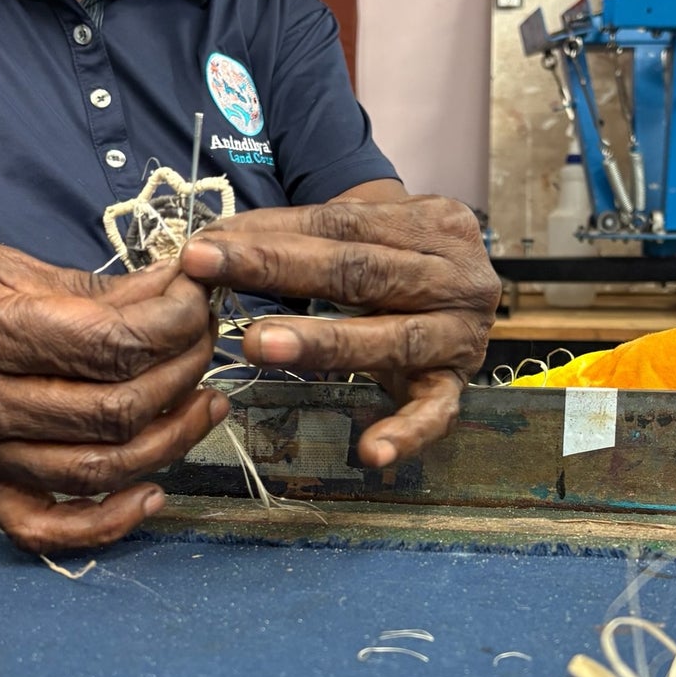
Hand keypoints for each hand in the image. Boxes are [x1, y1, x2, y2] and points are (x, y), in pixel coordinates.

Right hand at [0, 228, 227, 552]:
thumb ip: (86, 289)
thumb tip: (169, 291)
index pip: (107, 343)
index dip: (174, 323)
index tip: (200, 300)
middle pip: (114, 409)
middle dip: (183, 374)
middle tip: (206, 345)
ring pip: (98, 469)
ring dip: (170, 440)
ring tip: (203, 404)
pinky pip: (45, 528)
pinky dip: (109, 522)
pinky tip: (151, 492)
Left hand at [180, 195, 499, 464]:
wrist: (468, 291)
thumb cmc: (401, 261)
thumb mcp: (371, 235)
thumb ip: (307, 235)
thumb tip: (213, 241)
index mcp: (434, 223)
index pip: (342, 224)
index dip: (272, 234)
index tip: (207, 243)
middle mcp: (458, 277)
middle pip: (361, 273)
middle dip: (278, 269)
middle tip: (207, 271)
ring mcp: (462, 335)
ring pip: (392, 339)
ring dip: (323, 344)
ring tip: (257, 345)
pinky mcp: (460, 387)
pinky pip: (435, 415)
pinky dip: (405, 434)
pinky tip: (370, 452)